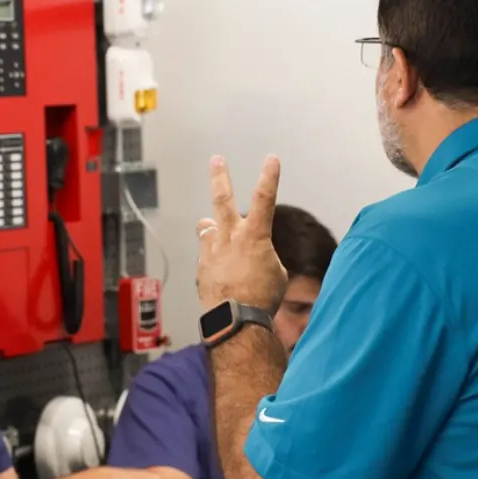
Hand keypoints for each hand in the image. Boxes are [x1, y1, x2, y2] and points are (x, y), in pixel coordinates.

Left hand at [196, 154, 286, 312]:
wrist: (235, 320)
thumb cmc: (262, 298)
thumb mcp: (276, 272)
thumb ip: (262, 254)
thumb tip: (251, 255)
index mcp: (255, 236)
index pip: (265, 199)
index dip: (269, 176)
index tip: (271, 158)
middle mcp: (229, 237)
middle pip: (222, 200)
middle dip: (220, 178)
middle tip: (216, 160)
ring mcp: (212, 250)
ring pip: (207, 227)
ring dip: (212, 228)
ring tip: (215, 232)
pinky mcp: (201, 266)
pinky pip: (206, 253)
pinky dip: (213, 258)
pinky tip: (222, 273)